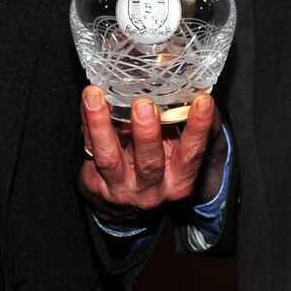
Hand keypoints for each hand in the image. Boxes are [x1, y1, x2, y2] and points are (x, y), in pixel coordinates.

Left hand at [79, 86, 226, 228]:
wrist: (125, 205)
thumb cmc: (158, 165)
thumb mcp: (179, 152)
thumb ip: (187, 123)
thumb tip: (198, 86)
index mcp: (179, 179)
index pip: (192, 153)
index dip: (198, 128)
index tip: (202, 101)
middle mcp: (151, 189)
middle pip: (149, 162)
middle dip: (146, 132)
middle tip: (143, 104)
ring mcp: (120, 188)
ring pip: (109, 158)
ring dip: (101, 124)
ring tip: (95, 96)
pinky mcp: (95, 183)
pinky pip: (88, 148)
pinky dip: (87, 122)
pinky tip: (87, 100)